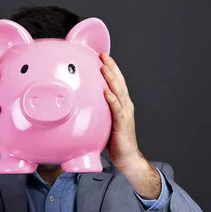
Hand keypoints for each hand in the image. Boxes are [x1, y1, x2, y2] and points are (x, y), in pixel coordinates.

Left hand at [100, 53, 160, 198]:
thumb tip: (84, 105)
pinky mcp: (122, 123)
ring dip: (111, 78)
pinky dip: (112, 99)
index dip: (110, 69)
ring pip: (118, 92)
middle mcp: (125, 105)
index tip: (102, 56)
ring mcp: (125, 113)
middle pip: (118, 82)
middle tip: (103, 54)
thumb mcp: (104, 122)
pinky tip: (106, 92)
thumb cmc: (115, 141)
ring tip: (104, 67)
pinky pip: (116, 109)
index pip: (115, 82)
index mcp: (121, 104)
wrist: (127, 157)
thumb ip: (98, 112)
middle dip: (111, 67)